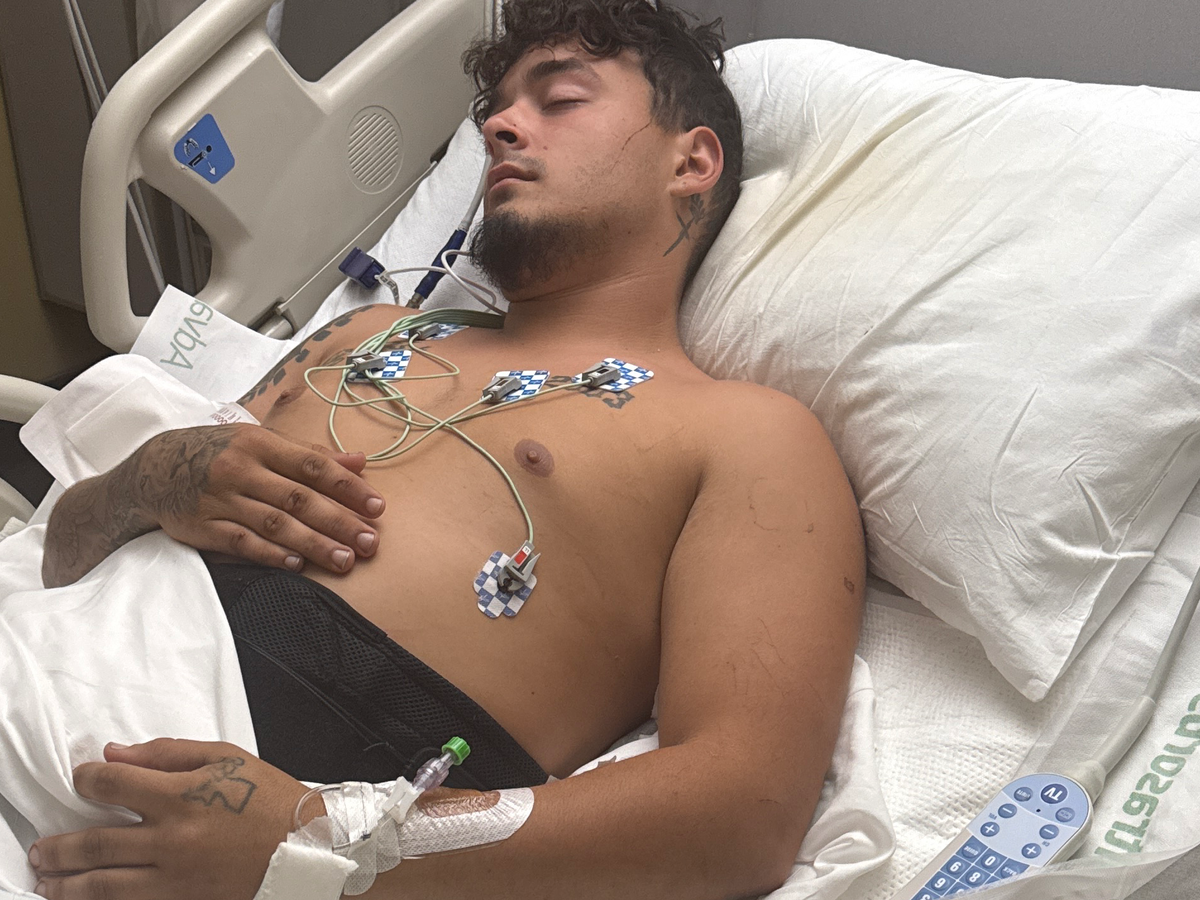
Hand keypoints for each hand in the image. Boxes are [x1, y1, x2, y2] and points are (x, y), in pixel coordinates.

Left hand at [30, 740, 306, 899]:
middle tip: (44, 847)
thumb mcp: (227, 758)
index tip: (82, 779)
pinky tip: (87, 898)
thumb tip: (118, 754)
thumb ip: (168, 753)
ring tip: (49, 879)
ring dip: (66, 883)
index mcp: (181, 795)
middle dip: (60, 845)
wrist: (305, 851)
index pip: (111, 786)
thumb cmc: (272, 801)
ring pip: (101, 884)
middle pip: (94, 842)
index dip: (87, 779)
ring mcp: (172, 876)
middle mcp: (170, 838)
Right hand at [132, 423, 384, 573]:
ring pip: (275, 524)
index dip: (347, 487)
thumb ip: (311, 455)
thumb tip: (360, 461)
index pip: (312, 466)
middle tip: (369, 542)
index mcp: (260, 444)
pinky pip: (241, 543)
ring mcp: (220, 499)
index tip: (377, 506)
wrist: (151, 468)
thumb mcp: (260, 442)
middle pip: (299, 499)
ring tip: (344, 560)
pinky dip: (270, 554)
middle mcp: (241, 469)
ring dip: (313, 543)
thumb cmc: (219, 452)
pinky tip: (296, 564)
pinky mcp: (203, 525)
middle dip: (338, 522)